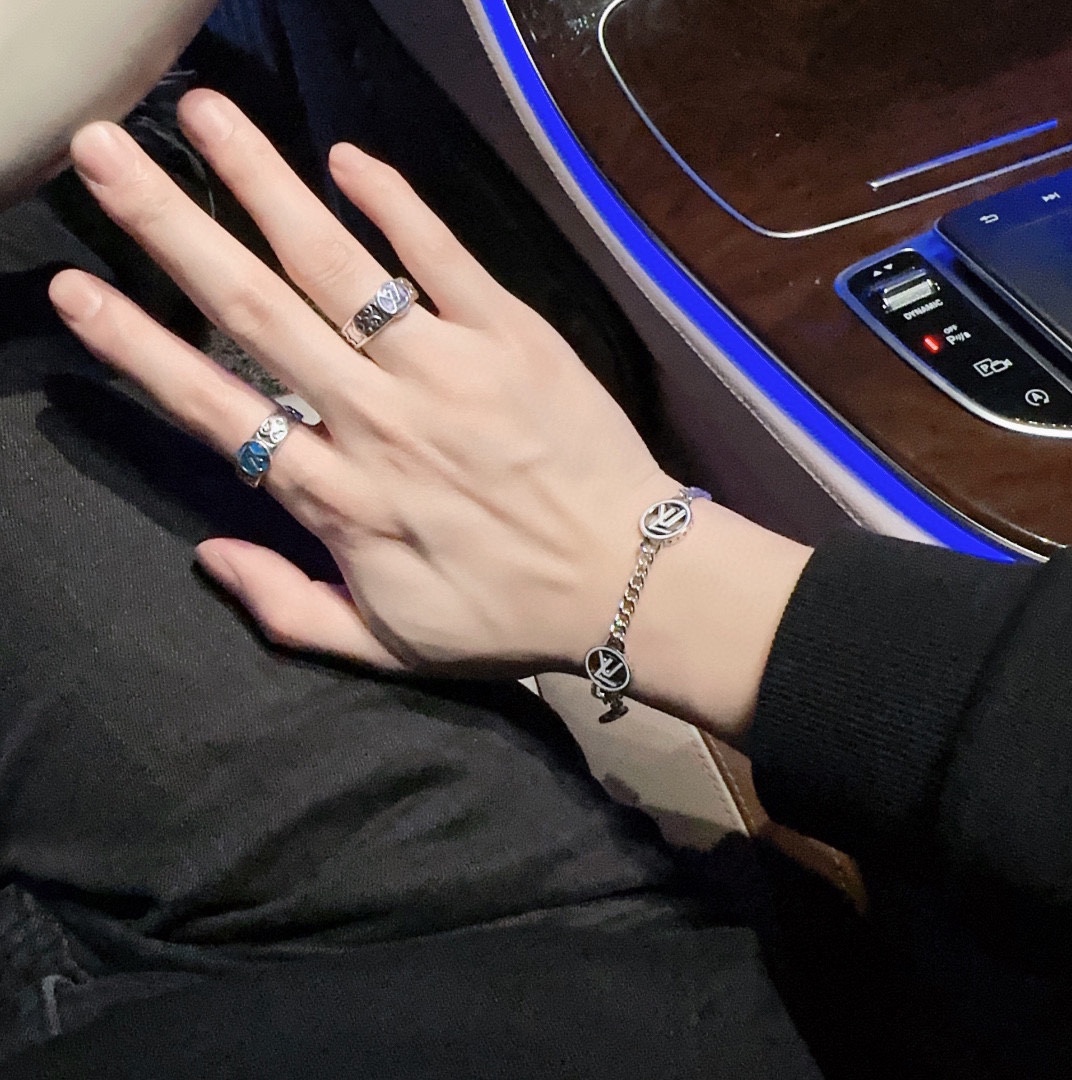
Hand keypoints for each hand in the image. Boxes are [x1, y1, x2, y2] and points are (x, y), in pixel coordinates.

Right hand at [48, 90, 676, 677]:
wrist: (627, 580)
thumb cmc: (507, 615)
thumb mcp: (388, 645)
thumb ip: (287, 608)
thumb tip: (209, 555)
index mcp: (340, 498)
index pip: (216, 409)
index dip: (139, 346)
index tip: (80, 292)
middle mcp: (379, 422)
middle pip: (257, 313)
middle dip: (173, 230)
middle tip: (109, 157)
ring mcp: (447, 371)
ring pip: (339, 266)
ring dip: (265, 186)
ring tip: (206, 119)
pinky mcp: (513, 337)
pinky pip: (443, 257)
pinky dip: (396, 205)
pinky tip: (345, 161)